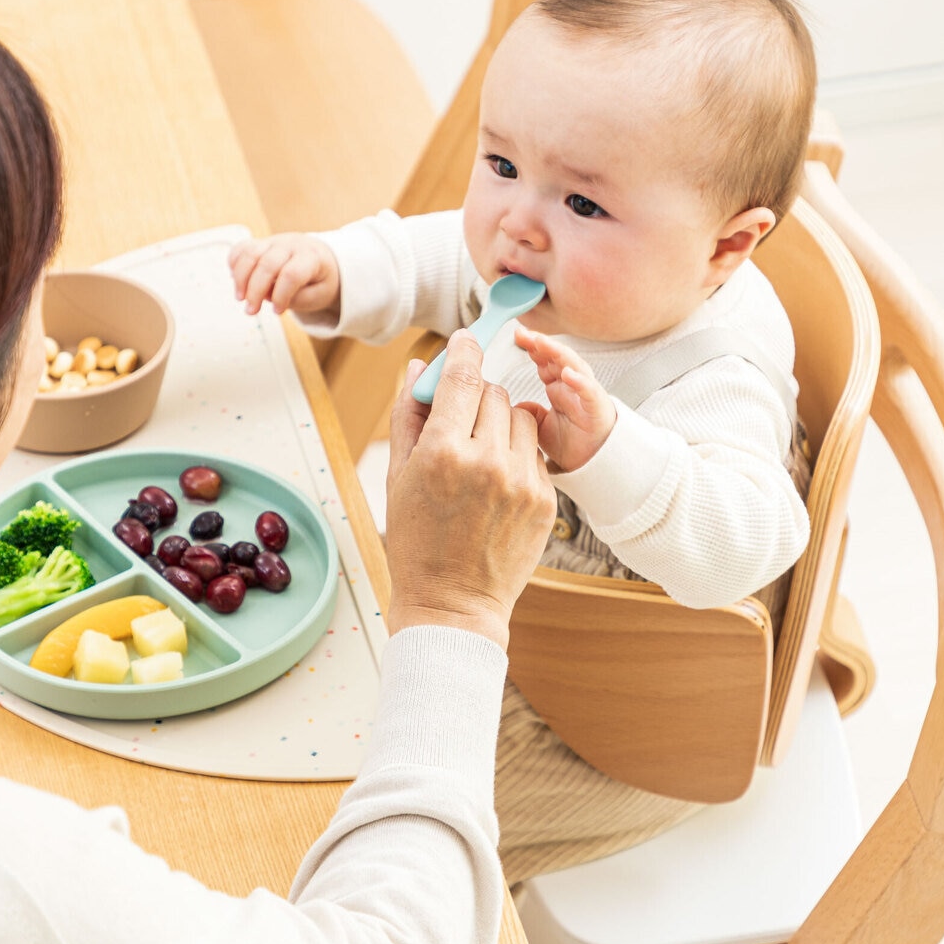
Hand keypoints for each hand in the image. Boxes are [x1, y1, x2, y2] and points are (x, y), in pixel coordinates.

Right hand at [228, 234, 339, 316]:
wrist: (320, 258)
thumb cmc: (319, 279)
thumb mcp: (320, 294)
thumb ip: (297, 298)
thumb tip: (268, 295)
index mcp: (312, 257)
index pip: (292, 274)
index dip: (281, 295)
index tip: (277, 311)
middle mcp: (292, 245)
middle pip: (268, 264)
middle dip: (255, 290)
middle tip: (251, 311)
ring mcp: (274, 241)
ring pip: (250, 253)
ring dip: (241, 278)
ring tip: (241, 298)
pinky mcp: (261, 243)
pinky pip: (242, 248)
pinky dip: (234, 263)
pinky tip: (236, 280)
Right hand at [385, 330, 555, 648]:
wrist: (453, 604)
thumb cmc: (415, 542)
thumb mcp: (398, 477)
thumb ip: (408, 415)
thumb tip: (418, 368)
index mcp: (444, 453)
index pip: (464, 378)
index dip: (465, 352)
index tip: (466, 340)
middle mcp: (487, 462)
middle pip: (494, 393)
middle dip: (477, 397)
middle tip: (461, 420)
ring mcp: (521, 481)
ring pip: (521, 418)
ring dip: (501, 423)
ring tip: (480, 454)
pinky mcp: (545, 499)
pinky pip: (535, 453)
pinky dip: (517, 455)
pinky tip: (496, 482)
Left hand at [514, 326, 615, 471]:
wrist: (594, 463)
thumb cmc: (571, 442)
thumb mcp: (539, 426)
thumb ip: (526, 412)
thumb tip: (504, 403)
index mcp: (559, 386)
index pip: (544, 360)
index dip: (532, 346)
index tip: (517, 335)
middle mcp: (573, 385)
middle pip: (557, 357)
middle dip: (541, 343)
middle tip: (523, 333)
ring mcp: (585, 394)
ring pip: (574, 366)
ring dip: (558, 353)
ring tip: (541, 343)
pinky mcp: (597, 408)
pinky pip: (590, 391)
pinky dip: (580, 381)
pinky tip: (568, 373)